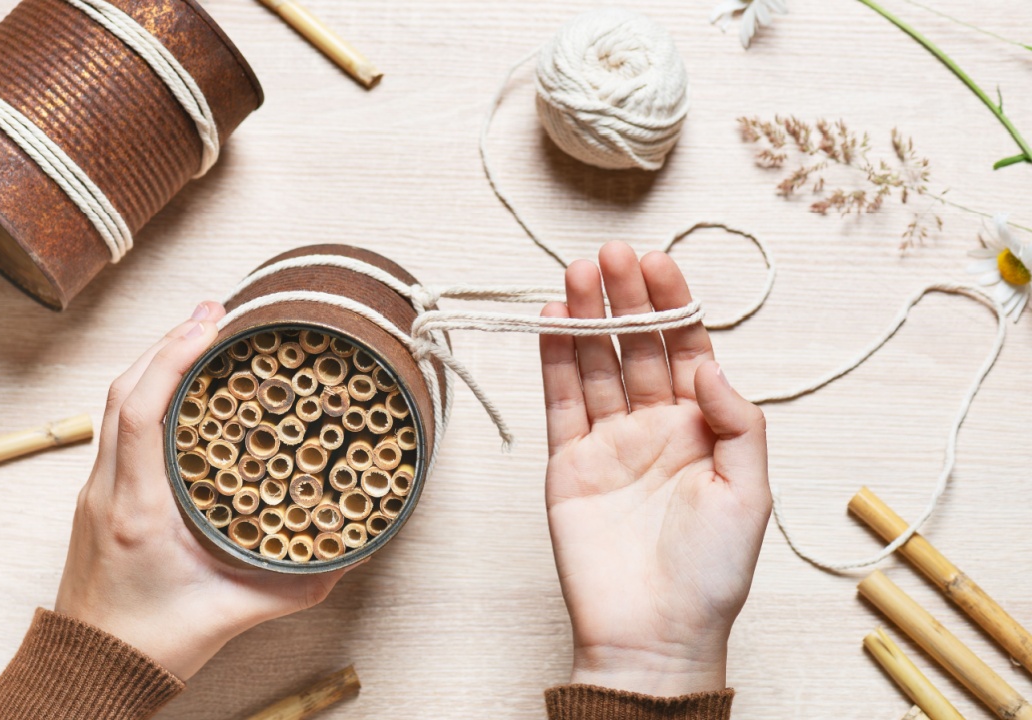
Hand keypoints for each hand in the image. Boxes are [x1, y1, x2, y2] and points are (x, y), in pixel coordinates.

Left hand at [55, 302, 350, 679]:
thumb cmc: (152, 643)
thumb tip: (351, 555)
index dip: (172, 358)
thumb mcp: (232, 614)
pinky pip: (118, 425)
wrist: (90, 669)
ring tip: (201, 333)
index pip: (140, 412)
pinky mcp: (100, 497)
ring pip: (115, 404)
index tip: (210, 324)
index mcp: (136, 509)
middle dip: (168, 340)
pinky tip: (179, 386)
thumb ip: (295, 586)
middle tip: (216, 309)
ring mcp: (98, 490)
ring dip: (155, 361)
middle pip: (123, 390)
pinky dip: (147, 391)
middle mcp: (108, 490)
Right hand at [539, 243, 770, 695]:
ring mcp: (608, 442)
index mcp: (702, 429)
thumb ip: (737, 420)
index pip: (686, 349)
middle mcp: (654, 426)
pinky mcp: (568, 462)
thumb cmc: (712, 573)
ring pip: (595, 364)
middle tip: (610, 254)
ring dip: (587, 316)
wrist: (653, 634)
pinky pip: (561, 401)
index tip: (659, 263)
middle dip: (625, 298)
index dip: (673, 304)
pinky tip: (554, 319)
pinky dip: (555, 359)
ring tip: (577, 272)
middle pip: (636, 346)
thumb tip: (707, 361)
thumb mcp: (751, 493)